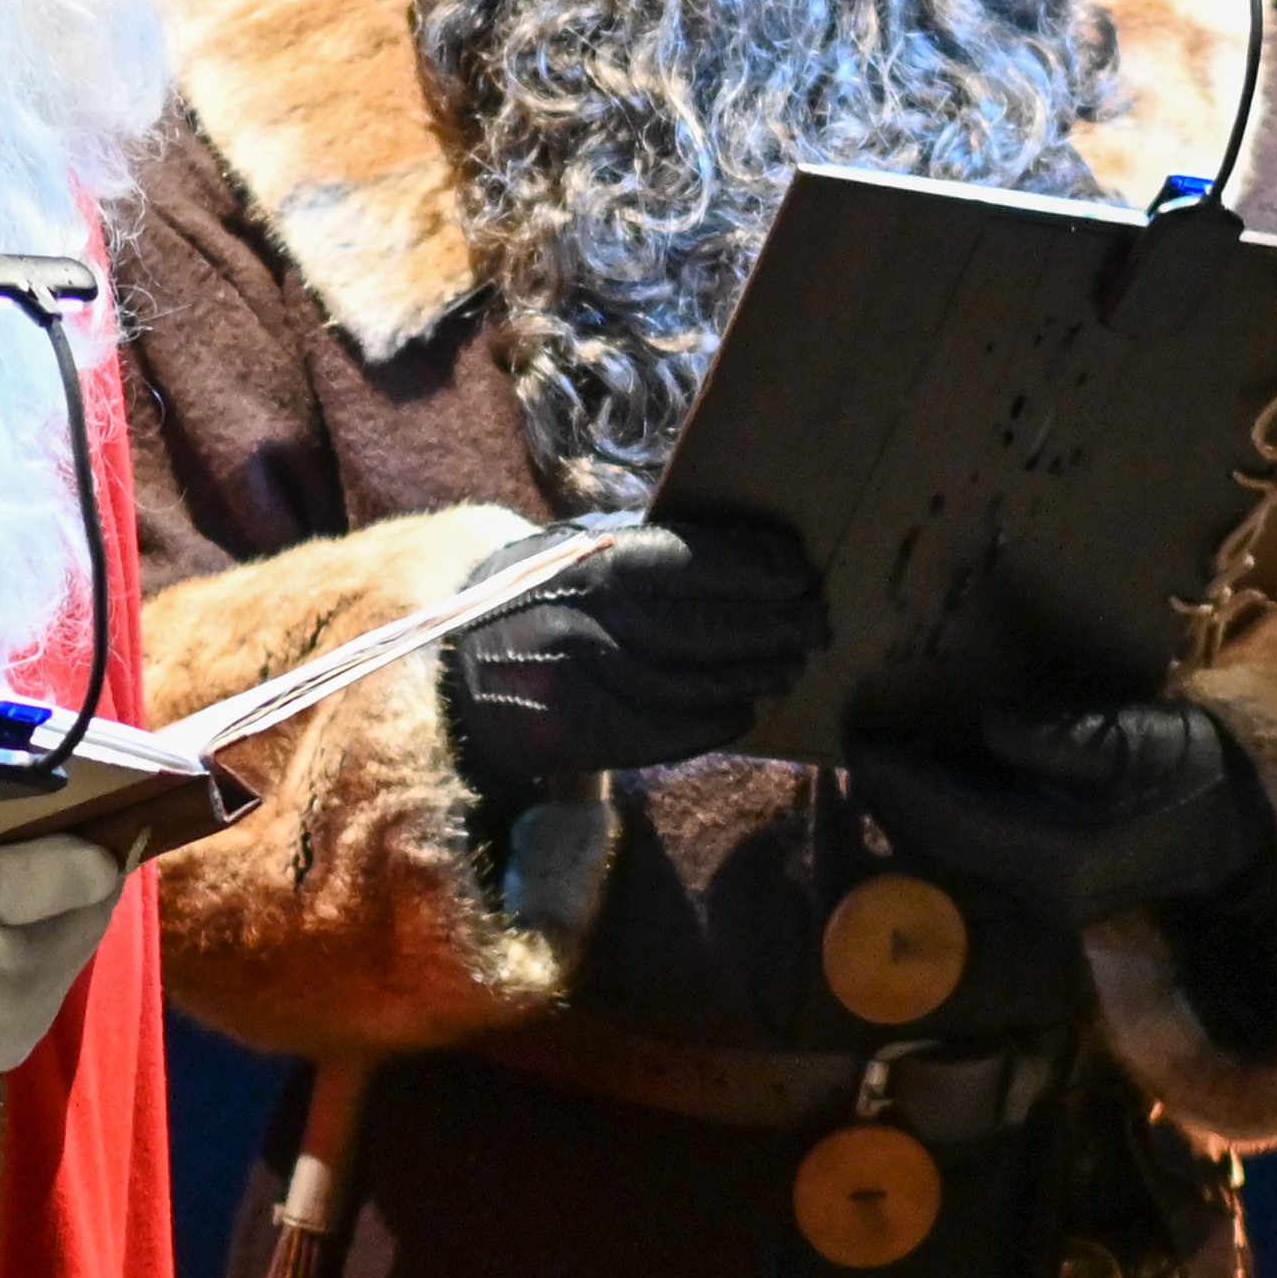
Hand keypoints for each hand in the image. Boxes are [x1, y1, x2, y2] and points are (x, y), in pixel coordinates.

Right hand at [0, 831, 130, 1084]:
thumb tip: (111, 864)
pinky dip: (8, 960)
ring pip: (49, 956)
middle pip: (75, 926)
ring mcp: (12, 1039)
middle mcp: (37, 1015)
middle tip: (3, 854)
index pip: (96, 892)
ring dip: (30, 924)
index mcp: (36, 974)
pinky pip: (22, 989)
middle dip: (52, 890)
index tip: (44, 824)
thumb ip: (38, 876)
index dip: (77, 852)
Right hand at [441, 515, 827, 794]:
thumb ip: (649, 546)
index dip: (756, 568)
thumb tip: (748, 545)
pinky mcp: (579, 732)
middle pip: (703, 628)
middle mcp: (587, 618)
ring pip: (691, 683)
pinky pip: (664, 732)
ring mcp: (582, 680)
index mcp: (592, 561)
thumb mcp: (580, 548)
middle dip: (773, 626)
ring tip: (792, 665)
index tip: (801, 569)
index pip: (692, 562)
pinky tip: (745, 710)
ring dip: (753, 676)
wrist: (457, 664)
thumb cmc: (541, 593)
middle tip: (818, 623)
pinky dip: (714, 724)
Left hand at [841, 698, 1272, 921]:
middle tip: (859, 745)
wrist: (1245, 819)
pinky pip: (981, 858)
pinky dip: (950, 822)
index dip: (901, 784)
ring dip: (919, 813)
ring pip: (957, 858)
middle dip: (898, 799)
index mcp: (1059, 858)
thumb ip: (1061, 739)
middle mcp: (1044, 894)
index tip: (860, 741)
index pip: (952, 823)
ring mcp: (1050, 902)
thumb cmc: (1196, 768)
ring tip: (887, 761)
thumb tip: (991, 727)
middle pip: (943, 847)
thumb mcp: (1136, 740)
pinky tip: (936, 785)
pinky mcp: (1056, 893)